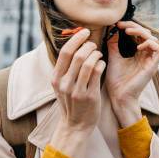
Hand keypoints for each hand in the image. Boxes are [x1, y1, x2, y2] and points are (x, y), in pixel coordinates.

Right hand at [49, 28, 105, 157]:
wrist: (75, 126)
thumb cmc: (71, 102)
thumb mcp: (62, 86)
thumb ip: (65, 69)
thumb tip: (73, 45)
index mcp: (56, 79)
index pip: (65, 52)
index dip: (76, 39)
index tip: (84, 31)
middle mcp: (64, 84)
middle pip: (77, 55)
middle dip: (88, 45)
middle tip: (93, 44)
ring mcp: (77, 90)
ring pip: (88, 63)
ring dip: (96, 54)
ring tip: (98, 53)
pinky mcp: (90, 96)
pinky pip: (97, 72)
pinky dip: (101, 64)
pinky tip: (102, 63)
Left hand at [105, 21, 158, 126]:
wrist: (118, 96)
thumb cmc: (116, 80)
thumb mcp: (113, 57)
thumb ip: (113, 44)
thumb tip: (112, 30)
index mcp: (138, 53)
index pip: (139, 34)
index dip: (130, 26)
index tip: (117, 24)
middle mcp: (146, 55)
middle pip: (147, 33)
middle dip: (135, 26)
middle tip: (122, 25)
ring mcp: (150, 60)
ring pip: (153, 38)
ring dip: (141, 32)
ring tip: (128, 32)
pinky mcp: (153, 66)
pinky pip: (158, 49)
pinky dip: (149, 43)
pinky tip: (137, 46)